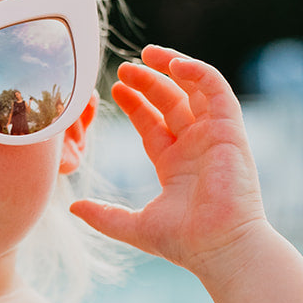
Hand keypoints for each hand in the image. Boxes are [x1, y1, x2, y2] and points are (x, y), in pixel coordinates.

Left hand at [71, 46, 267, 276]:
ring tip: (147, 54)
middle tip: (124, 68)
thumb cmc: (183, 242)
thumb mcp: (133, 226)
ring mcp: (213, 136)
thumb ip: (103, 215)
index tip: (115, 89)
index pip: (153, 124)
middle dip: (148, 82)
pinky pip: (216, 89)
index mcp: (175, 164)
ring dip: (172, 67)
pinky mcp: (230, 130)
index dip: (135, 104)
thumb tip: (73, 207)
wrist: (219, 248)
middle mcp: (195, 146)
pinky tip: (173, 65)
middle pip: (170, 102)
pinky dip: (198, 72)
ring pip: (194, 89)